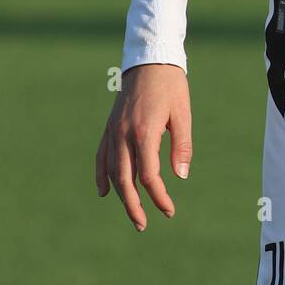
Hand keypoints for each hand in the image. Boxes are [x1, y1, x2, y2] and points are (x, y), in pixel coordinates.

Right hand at [95, 64, 191, 230]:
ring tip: (132, 214)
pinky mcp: (110, 126)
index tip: (169, 211)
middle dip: (133, 206)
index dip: (159, 197)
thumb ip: (181, 145)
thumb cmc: (171, 86)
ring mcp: (113, 130)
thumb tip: (180, 176)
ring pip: (111, 171)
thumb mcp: (183, 114)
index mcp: (144, 132)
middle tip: (143, 225)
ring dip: (120, 195)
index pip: (149, 176)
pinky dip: (102, 175)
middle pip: (124, 180)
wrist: (150, 59)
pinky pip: (102, 156)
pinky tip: (105, 191)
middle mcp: (124, 134)